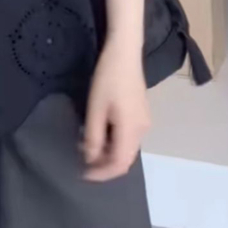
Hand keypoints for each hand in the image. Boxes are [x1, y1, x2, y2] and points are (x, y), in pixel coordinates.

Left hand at [80, 39, 150, 181]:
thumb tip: (91, 159)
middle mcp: (142, 130)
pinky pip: (129, 137)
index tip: (83, 174)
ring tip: (89, 148)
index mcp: (132, 130)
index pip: (119, 164)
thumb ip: (94, 137)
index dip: (102, 173)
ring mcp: (144, 122)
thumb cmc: (107, 80)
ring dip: (109, 154)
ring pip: (128, 149)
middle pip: (126, 159)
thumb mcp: (95, 108)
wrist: (125, 54)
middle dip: (105, 166)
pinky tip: (101, 134)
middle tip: (84, 163)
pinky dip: (115, 143)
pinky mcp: (142, 114)